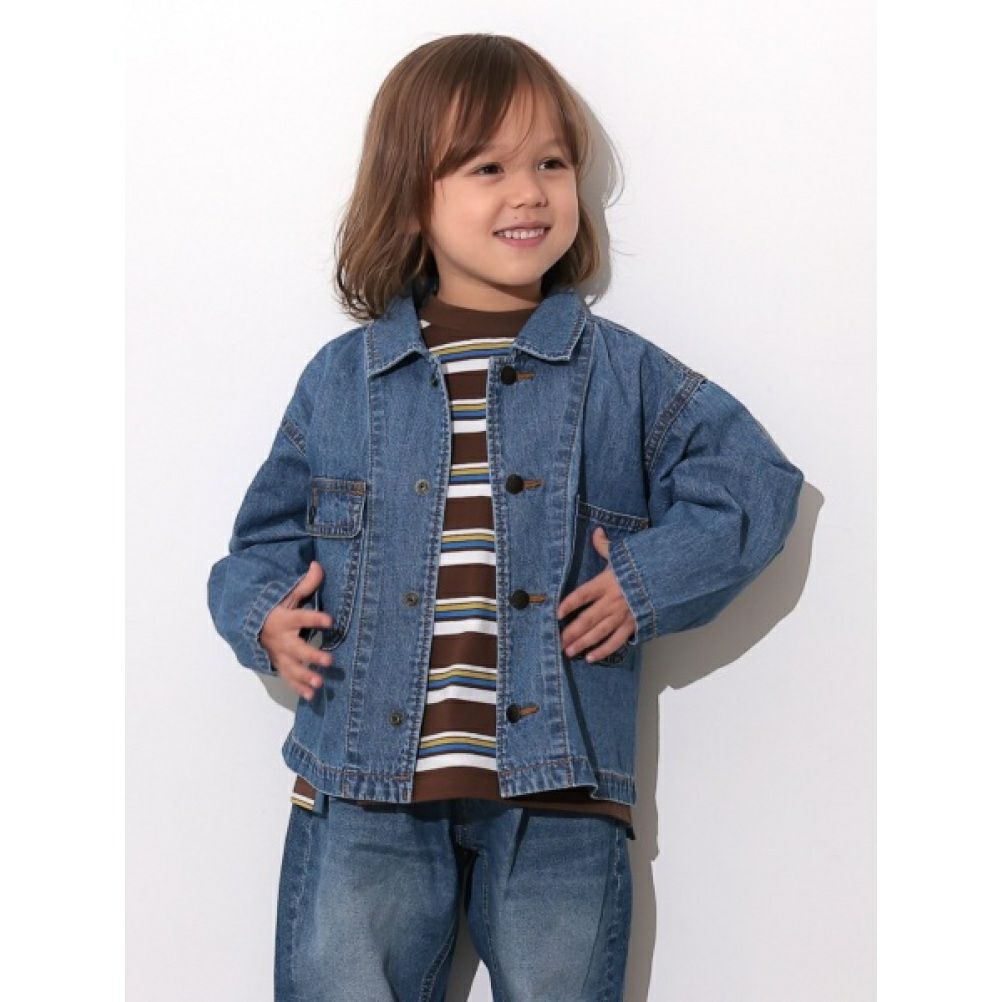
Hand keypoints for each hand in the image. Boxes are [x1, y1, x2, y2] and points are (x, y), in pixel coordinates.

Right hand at [260, 560, 332, 699]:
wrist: (250, 625)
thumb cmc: (275, 608)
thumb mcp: (288, 594)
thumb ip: (305, 584)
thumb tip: (317, 564)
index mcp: (284, 619)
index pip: (301, 617)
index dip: (315, 619)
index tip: (330, 620)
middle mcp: (281, 639)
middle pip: (297, 648)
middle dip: (312, 655)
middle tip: (329, 661)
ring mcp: (279, 654)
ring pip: (291, 667)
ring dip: (305, 676)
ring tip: (320, 683)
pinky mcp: (279, 665)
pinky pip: (288, 678)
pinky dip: (299, 687)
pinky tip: (312, 695)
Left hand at [557, 527, 636, 661]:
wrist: (669, 579)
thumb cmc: (644, 566)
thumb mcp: (623, 554)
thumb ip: (605, 546)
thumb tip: (596, 531)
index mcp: (606, 582)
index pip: (582, 594)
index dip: (568, 603)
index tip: (556, 612)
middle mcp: (612, 601)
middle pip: (587, 619)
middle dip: (571, 632)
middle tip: (557, 642)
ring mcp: (622, 615)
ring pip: (599, 633)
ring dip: (583, 643)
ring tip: (568, 651)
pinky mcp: (633, 625)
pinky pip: (616, 641)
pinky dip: (604, 650)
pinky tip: (591, 657)